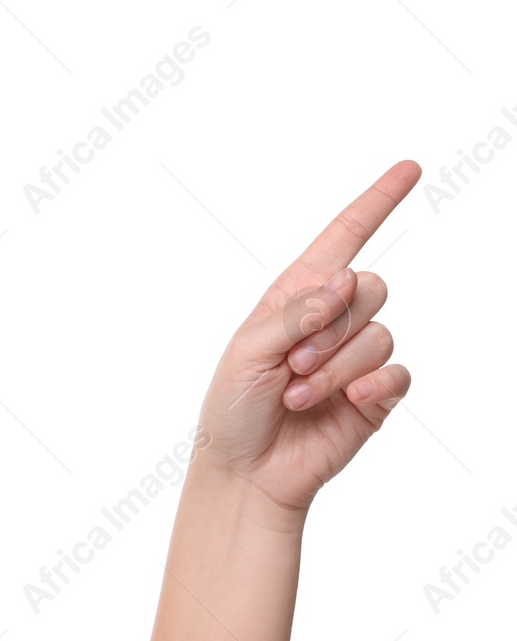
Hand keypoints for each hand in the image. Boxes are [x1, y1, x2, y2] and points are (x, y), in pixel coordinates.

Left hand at [191, 160, 419, 516]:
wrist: (245, 471)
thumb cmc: (233, 409)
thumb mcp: (248, 351)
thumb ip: (296, 312)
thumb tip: (343, 278)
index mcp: (294, 299)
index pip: (341, 240)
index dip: (375, 203)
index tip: (408, 169)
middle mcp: (330, 321)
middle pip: (369, 287)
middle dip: (332, 326)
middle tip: (294, 365)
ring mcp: (356, 357)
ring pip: (379, 333)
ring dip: (338, 365)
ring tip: (298, 394)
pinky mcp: (376, 394)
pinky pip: (398, 372)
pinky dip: (372, 385)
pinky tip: (347, 402)